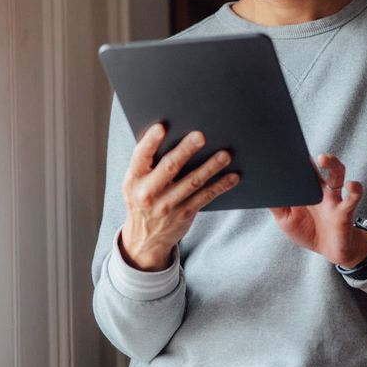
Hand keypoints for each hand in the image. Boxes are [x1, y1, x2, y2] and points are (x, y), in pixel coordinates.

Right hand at [120, 124, 238, 270]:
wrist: (144, 239)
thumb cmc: (142, 199)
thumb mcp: (134, 183)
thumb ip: (147, 164)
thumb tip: (171, 134)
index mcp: (134, 179)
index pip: (140, 156)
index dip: (150, 142)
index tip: (161, 127)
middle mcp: (149, 192)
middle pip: (170, 167)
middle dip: (185, 150)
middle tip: (200, 136)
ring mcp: (167, 205)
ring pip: (193, 181)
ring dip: (211, 167)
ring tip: (225, 155)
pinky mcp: (184, 214)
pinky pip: (205, 196)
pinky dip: (220, 185)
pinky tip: (232, 176)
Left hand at [270, 154, 366, 267]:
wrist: (328, 250)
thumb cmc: (307, 231)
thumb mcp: (285, 219)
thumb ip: (276, 204)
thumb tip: (261, 190)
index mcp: (307, 188)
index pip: (303, 168)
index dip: (297, 157)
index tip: (287, 147)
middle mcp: (321, 189)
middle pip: (322, 166)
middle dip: (317, 156)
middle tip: (306, 150)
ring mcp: (334, 198)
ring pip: (337, 175)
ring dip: (332, 164)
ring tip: (323, 158)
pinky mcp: (344, 211)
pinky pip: (353, 197)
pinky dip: (355, 189)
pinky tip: (351, 185)